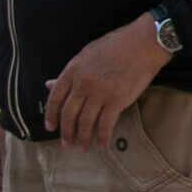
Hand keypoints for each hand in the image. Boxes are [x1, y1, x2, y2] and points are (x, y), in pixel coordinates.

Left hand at [43, 13, 173, 150]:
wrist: (143, 43)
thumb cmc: (117, 45)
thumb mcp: (87, 54)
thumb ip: (69, 73)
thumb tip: (49, 85)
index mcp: (73, 70)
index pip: (55, 98)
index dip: (51, 115)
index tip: (50, 127)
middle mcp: (83, 83)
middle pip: (68, 114)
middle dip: (66, 132)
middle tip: (66, 144)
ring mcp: (99, 93)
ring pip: (85, 122)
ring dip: (83, 139)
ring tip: (83, 148)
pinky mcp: (116, 100)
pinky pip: (105, 125)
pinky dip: (102, 138)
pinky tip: (102, 145)